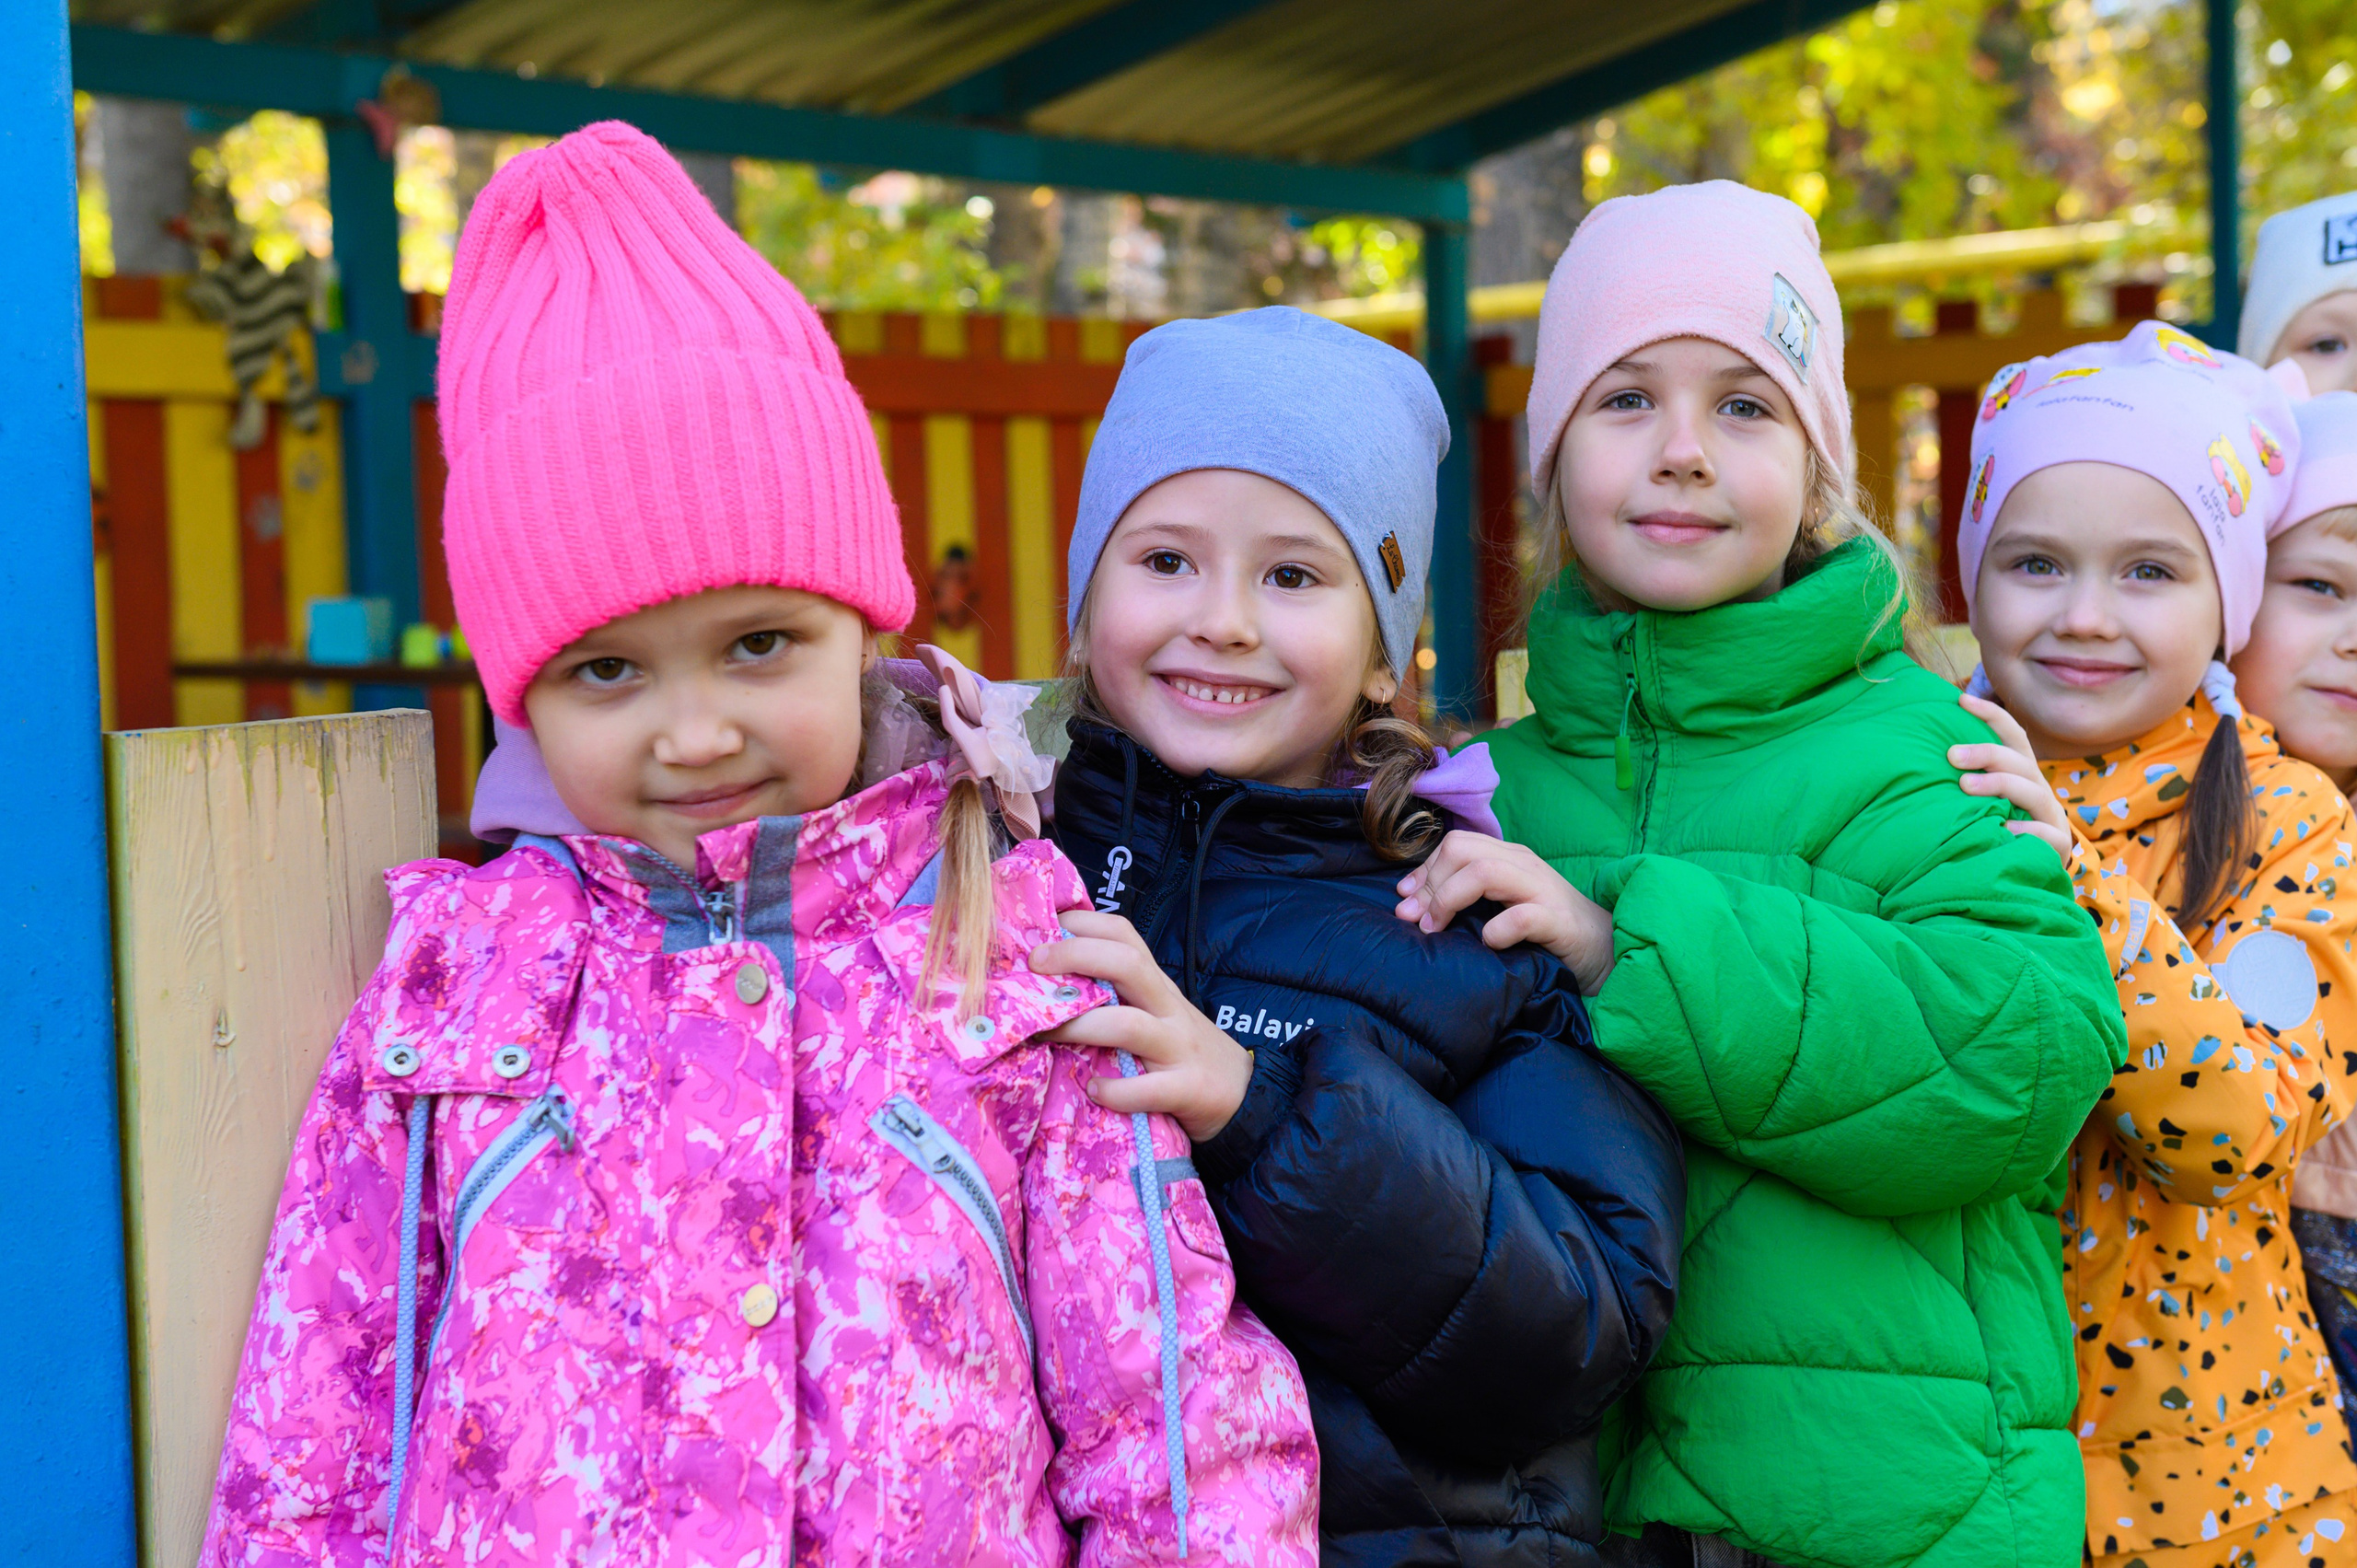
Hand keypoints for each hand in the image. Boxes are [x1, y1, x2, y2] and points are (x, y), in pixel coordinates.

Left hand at [1029, 909, 1255, 1141]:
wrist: (1243, 1092)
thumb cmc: (1180, 1049)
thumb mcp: (1154, 1011)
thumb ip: (1115, 995)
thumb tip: (1047, 981)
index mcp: (1156, 984)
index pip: (1124, 935)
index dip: (1083, 923)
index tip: (1044, 926)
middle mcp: (1168, 1007)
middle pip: (1127, 964)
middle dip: (1075, 957)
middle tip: (1033, 965)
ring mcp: (1179, 1047)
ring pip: (1129, 1025)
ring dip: (1079, 1026)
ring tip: (1045, 1034)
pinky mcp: (1187, 1089)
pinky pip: (1147, 1089)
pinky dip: (1115, 1091)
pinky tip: (1093, 1091)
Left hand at [1394, 830, 1616, 993]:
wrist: (1604, 949)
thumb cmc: (1546, 929)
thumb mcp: (1502, 904)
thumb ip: (1466, 896)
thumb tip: (1412, 904)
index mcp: (1507, 857)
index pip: (1455, 844)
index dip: (1423, 871)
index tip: (1405, 900)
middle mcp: (1522, 864)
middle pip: (1462, 849)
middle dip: (1430, 883)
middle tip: (1416, 920)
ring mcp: (1541, 889)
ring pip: (1484, 872)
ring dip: (1449, 900)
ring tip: (1436, 929)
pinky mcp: (1557, 920)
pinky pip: (1520, 918)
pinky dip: (1496, 931)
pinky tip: (1488, 943)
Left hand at [1953, 690, 2070, 863]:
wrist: (2030, 873)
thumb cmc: (1997, 828)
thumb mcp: (1983, 799)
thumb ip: (1967, 778)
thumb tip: (1931, 753)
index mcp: (2021, 774)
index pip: (2013, 737)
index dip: (1992, 716)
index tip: (1961, 701)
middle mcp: (2038, 790)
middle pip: (2020, 762)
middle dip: (1987, 753)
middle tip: (1952, 754)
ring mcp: (2051, 817)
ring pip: (2033, 793)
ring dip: (1999, 785)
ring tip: (1965, 786)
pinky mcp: (2057, 845)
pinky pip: (2045, 834)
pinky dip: (2024, 830)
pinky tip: (2002, 828)